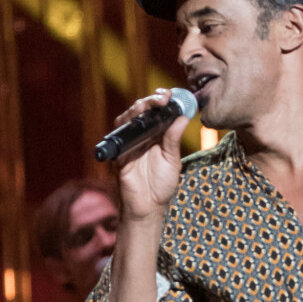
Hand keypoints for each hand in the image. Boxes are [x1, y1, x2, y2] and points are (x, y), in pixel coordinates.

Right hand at [114, 88, 188, 220]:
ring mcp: (128, 143)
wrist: (149, 207)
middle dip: (149, 101)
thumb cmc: (161, 184)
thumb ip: (174, 139)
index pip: (156, 111)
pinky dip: (124, 128)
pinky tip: (132, 122)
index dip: (161, 100)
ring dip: (135, 110)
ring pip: (127, 119)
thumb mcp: (172, 159)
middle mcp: (140, 135)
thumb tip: (184, 117)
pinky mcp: (119, 154)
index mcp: (154, 134)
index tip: (170, 94)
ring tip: (145, 105)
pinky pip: (118, 138)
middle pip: (140, 111)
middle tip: (162, 98)